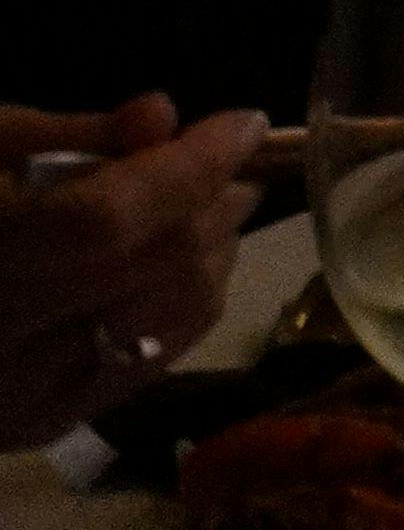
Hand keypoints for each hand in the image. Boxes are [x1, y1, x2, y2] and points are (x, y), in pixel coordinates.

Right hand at [0, 100, 258, 442]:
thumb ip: (65, 135)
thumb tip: (159, 115)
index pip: (105, 220)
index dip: (187, 168)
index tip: (243, 123)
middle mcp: (0, 342)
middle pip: (147, 268)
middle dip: (211, 206)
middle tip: (232, 168)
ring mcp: (21, 395)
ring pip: (165, 318)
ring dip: (211, 256)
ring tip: (212, 211)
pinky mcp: (40, 424)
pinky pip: (150, 362)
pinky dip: (188, 306)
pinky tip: (186, 267)